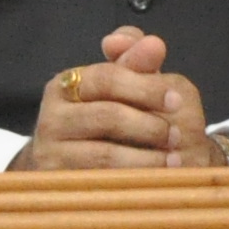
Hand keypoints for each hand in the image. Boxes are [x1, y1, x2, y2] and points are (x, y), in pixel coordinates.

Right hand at [12, 27, 219, 169]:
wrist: (76, 171)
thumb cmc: (104, 123)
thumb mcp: (121, 89)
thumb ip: (137, 63)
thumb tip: (154, 43)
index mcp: (65, 86)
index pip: (106, 77)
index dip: (146, 87)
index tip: (176, 100)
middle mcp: (50, 117)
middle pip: (107, 116)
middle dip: (150, 125)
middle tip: (178, 136)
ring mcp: (51, 154)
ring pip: (106, 154)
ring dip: (148, 157)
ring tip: (174, 159)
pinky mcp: (60, 185)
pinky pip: (103, 182)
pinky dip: (134, 181)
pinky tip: (155, 179)